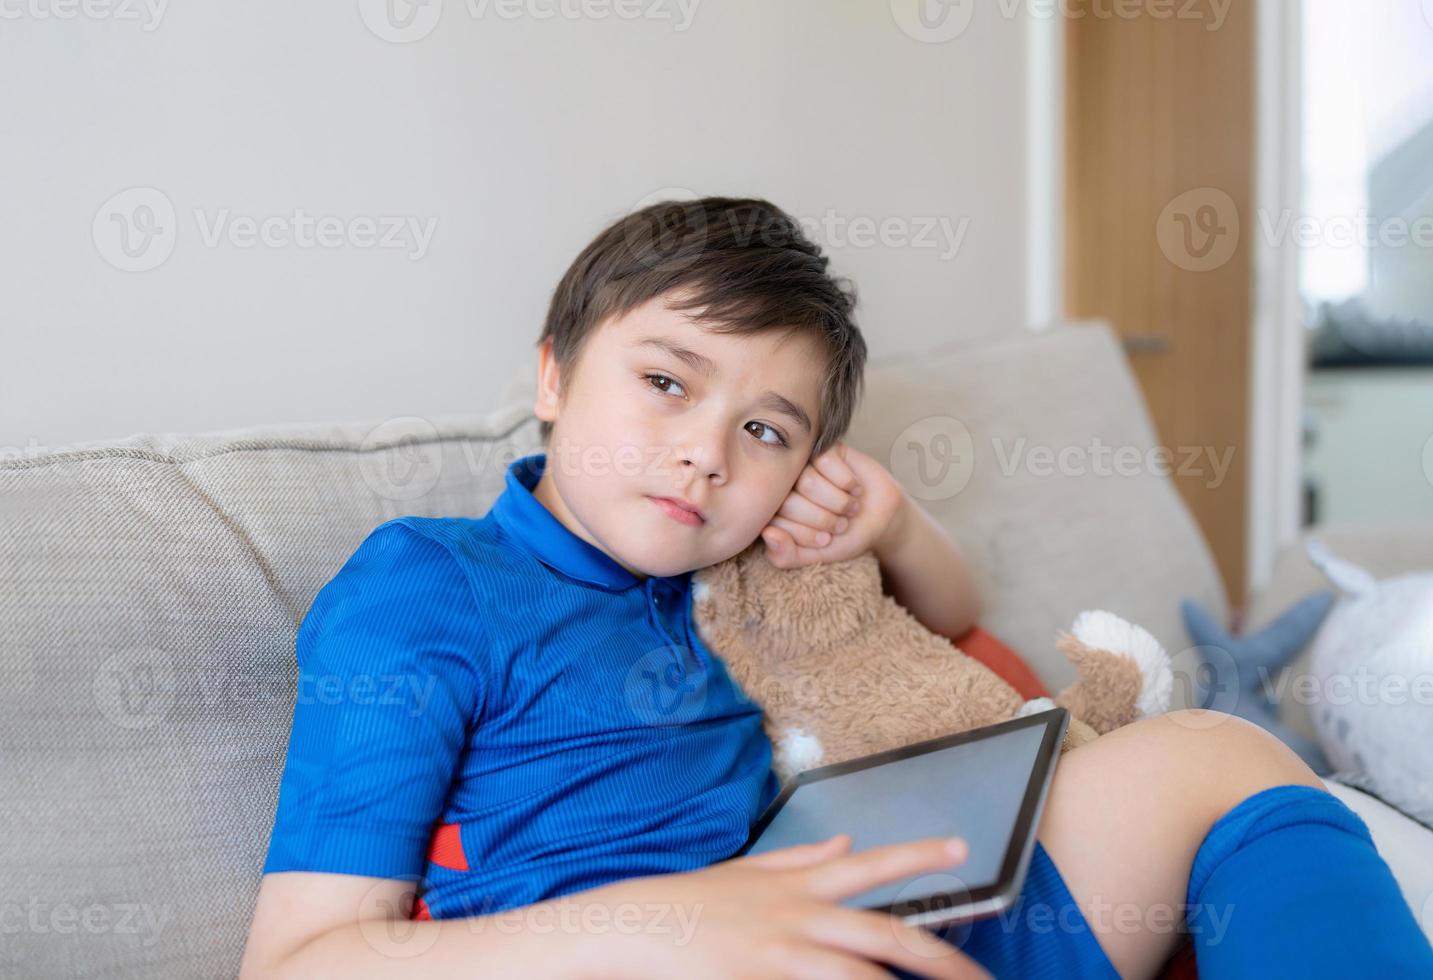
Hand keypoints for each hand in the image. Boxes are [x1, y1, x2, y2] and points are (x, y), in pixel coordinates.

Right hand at [585, 833, 990, 978]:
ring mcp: (783, 955)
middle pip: (884, 933)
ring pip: (861, 976)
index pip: (872, 863)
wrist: (641, 927)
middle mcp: (800, 917)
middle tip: (979, 974)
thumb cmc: (695, 902)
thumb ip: (803, 859)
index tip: (963, 847)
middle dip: (939, 955)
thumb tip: (848, 841)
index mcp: (801, 885)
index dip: (919, 855)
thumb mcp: (751, 869)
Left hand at [761, 441, 909, 568]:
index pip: (776, 523)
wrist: (881, 518)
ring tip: (850, 507)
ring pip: (808, 482)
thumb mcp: (814, 555)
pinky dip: (846, 480)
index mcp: (774, 511)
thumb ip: (786, 556)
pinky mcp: (824, 448)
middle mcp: (784, 485)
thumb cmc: (844, 537)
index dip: (806, 536)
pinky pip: (825, 461)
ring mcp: (803, 464)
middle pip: (790, 501)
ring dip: (838, 502)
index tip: (826, 541)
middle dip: (823, 520)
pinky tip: (854, 487)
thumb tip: (767, 533)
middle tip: (840, 524)